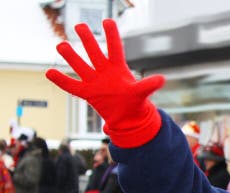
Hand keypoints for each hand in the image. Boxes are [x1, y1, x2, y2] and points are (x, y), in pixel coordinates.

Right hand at [46, 19, 163, 147]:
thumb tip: (162, 79)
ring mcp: (95, 81)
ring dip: (71, 56)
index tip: (107, 21)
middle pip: (94, 52)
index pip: (114, 48)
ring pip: (80, 66)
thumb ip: (148, 85)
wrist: (128, 117)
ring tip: (61, 45)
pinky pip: (72, 86)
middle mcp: (104, 71)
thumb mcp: (142, 93)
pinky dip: (62, 80)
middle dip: (87, 40)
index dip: (111, 35)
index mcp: (118, 68)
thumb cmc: (135, 102)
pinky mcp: (88, 93)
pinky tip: (49, 72)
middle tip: (79, 26)